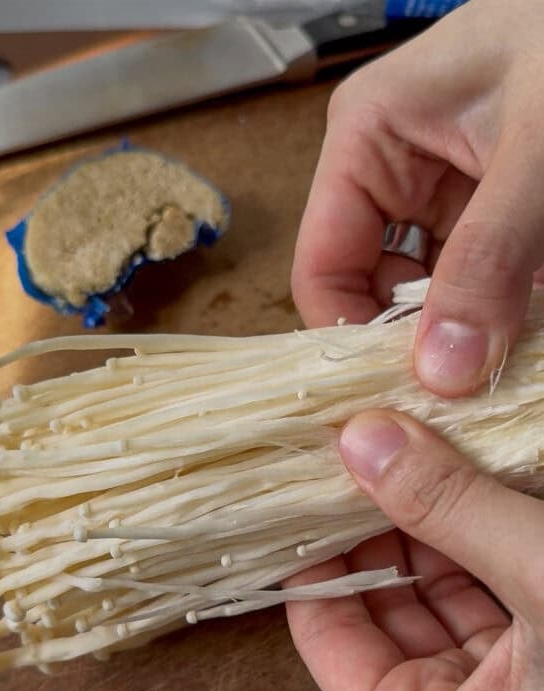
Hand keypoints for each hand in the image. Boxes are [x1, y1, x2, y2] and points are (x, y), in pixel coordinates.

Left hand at [286, 411, 543, 690]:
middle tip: (359, 441)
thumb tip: (365, 441)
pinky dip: (480, 540)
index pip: (328, 638)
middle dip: (379, 522)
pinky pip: (493, 598)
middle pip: (386, 611)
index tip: (301, 476)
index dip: (311, 551)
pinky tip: (467, 475)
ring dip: (433, 522)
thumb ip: (452, 510)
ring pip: (443, 597)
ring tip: (409, 442)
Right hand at [292, 0, 543, 396]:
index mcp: (367, 138)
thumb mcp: (535, 148)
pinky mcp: (490, 219)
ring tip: (488, 372)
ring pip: (428, 301)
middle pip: (373, 292)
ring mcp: (444, 199)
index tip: (397, 397)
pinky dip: (495, 322)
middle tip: (453, 396)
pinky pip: (477, 288)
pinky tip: (511, 345)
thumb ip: (490, 256)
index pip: (323, 267)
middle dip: (412, 346)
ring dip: (459, 340)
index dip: (350, 337)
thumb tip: (443, 370)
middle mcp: (393, 174)